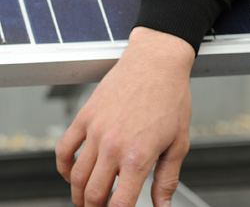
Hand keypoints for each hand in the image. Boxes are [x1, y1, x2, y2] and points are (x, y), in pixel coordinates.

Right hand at [56, 27, 194, 206]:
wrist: (158, 61)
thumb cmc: (172, 97)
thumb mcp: (179, 142)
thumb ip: (168, 179)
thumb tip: (163, 206)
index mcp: (139, 155)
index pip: (119, 204)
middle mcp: (114, 146)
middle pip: (93, 195)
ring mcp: (96, 131)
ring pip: (77, 177)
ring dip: (80, 195)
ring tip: (89, 200)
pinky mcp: (85, 117)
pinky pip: (64, 150)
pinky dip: (64, 169)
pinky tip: (73, 176)